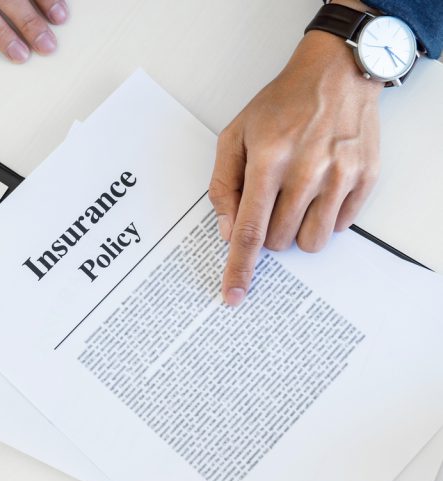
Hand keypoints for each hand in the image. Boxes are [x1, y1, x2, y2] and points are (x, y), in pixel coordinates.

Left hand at [208, 30, 382, 306]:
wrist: (336, 74)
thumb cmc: (281, 104)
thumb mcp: (235, 135)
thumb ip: (224, 185)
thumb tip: (225, 230)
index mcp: (269, 159)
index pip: (250, 230)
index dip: (240, 268)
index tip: (234, 296)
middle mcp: (307, 171)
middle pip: (280, 241)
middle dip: (268, 233)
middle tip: (270, 202)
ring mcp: (341, 176)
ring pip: (312, 242)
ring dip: (296, 231)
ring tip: (296, 198)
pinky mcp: (365, 179)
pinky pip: (340, 226)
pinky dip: (324, 217)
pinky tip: (320, 188)